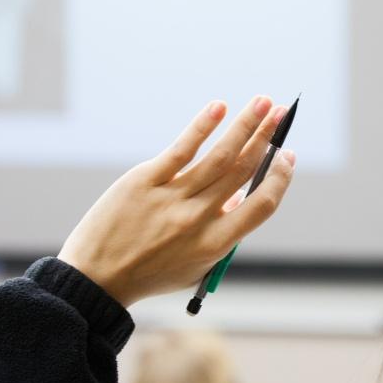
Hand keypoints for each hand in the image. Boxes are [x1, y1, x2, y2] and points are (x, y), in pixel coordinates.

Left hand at [58, 97, 294, 305]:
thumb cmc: (148, 273)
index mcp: (215, 245)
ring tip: (263, 102)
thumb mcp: (194, 266)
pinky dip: (202, 126)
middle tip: (281, 113)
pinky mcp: (144, 181)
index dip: (280, 178)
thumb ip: (221, 234)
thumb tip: (238, 195)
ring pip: (219, 156)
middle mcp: (197, 220)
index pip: (262, 206)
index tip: (287, 156)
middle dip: (267, 138)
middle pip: (242, 171)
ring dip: (245, 125)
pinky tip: (218, 108)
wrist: (95, 280)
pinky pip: (181, 150)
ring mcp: (171, 198)